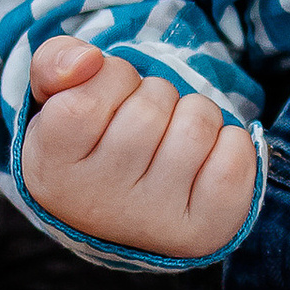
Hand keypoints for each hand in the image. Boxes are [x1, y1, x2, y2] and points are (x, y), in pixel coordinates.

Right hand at [20, 39, 258, 260]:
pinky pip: (236, 155)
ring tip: (172, 140)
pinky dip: (229, 142)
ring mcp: (154, 221)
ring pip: (198, 123)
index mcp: (53, 169)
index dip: (113, 78)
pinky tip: (203, 160)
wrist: (118, 216)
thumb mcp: (56, 99)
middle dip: (156, 96)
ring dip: (193, 114)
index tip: (107, 102)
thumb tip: (88, 59)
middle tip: (143, 123)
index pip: (95, 90)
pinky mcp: (205, 230)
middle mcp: (100, 203)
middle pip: (154, 104)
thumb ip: (55, 61)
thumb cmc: (89, 143)